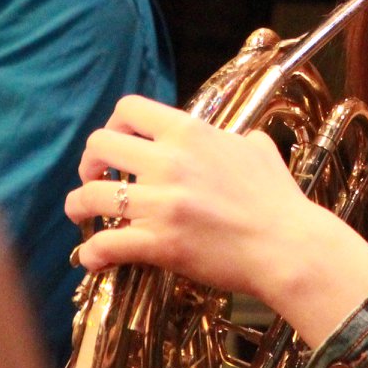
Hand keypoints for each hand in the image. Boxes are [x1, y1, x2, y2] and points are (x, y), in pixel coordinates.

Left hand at [65, 95, 367, 345]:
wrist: (289, 247)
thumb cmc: (279, 201)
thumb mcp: (260, 152)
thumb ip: (240, 139)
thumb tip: (241, 138)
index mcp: (190, 133)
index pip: (129, 108)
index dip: (114, 124)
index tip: (117, 144)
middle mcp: (169, 161)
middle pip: (99, 144)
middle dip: (89, 162)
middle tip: (95, 178)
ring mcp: (161, 203)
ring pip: (90, 195)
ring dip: (78, 205)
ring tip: (82, 215)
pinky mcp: (159, 242)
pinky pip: (105, 244)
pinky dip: (92, 253)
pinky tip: (93, 258)